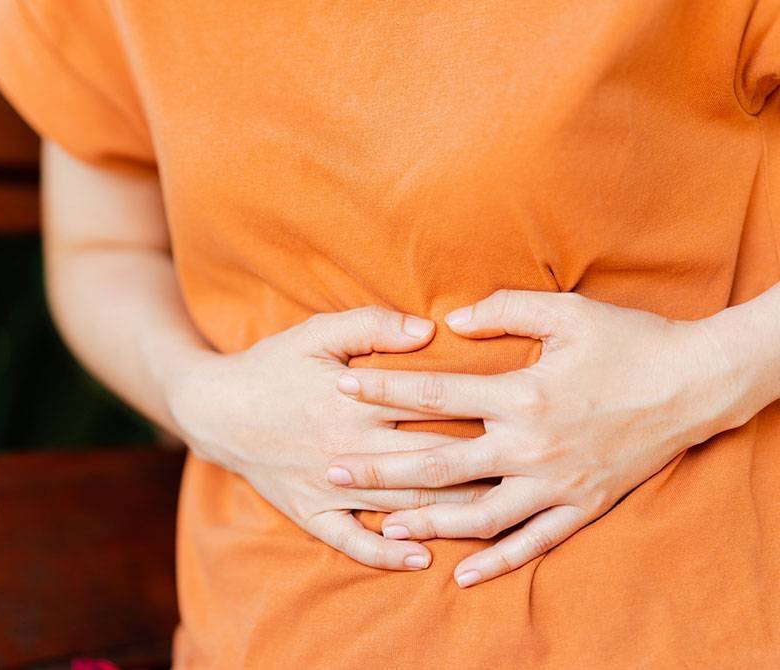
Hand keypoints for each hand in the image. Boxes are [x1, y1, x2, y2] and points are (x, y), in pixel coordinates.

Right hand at [166, 306, 492, 570]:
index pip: (431, 411)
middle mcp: (349, 449)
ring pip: (401, 504)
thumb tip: (430, 329)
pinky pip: (352, 541)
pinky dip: (386, 552)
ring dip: (449, 513)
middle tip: (528, 472)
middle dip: (481, 469)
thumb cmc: (272, 364)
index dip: (480, 415)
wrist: (215, 409)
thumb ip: (374, 325)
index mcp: (357, 402)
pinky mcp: (310, 511)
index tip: (522, 418)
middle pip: (429, 464)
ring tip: (497, 516)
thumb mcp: (318, 332)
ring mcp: (329, 486)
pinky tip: (421, 557)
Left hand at [326, 290, 749, 586]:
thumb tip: (449, 321)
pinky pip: (534, 543)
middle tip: (334, 474)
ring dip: (427, 522)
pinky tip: (465, 575)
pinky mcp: (582, 505)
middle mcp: (531, 446)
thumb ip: (505, 310)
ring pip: (478, 515)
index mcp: (522, 394)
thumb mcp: (567, 311)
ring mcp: (556, 482)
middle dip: (381, 471)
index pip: (435, 395)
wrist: (697, 383)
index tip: (342, 389)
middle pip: (440, 464)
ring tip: (383, 527)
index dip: (384, 390)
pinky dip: (499, 561)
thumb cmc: (630, 340)